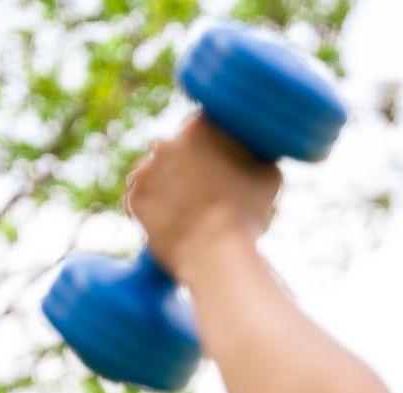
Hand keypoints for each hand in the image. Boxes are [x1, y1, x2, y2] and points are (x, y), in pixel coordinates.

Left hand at [126, 116, 281, 276]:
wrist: (215, 255)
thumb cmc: (246, 214)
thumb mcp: (268, 173)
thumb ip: (255, 152)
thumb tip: (253, 150)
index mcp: (198, 127)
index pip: (204, 127)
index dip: (214, 145)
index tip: (222, 163)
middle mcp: (165, 142)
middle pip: (176, 148)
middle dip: (188, 164)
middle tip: (208, 191)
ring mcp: (145, 170)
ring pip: (157, 172)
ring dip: (169, 184)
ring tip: (191, 211)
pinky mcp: (134, 198)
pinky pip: (145, 198)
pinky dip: (156, 207)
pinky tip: (176, 221)